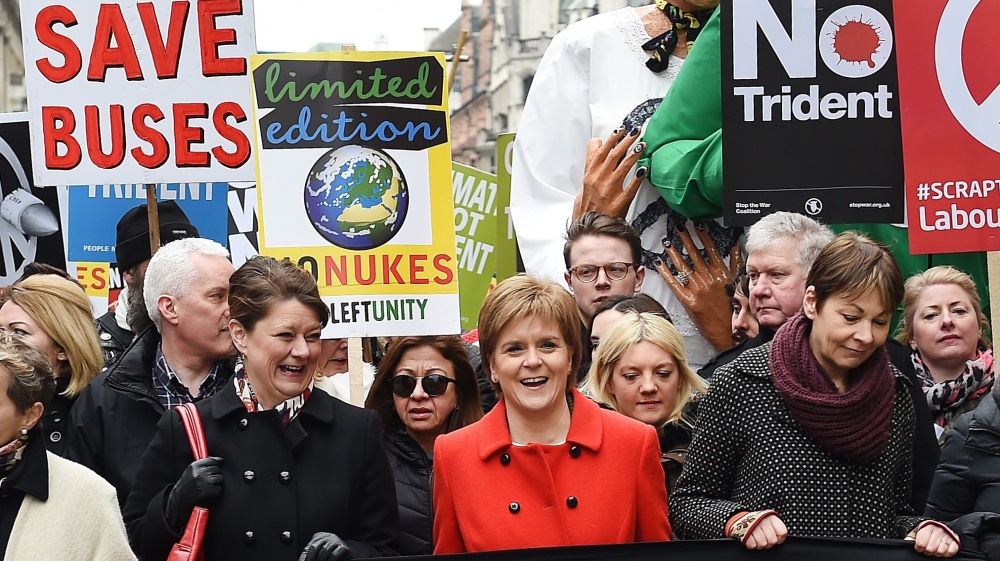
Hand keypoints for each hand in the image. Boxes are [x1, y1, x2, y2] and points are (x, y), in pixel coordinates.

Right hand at [165, 457, 223, 530]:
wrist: (178, 501)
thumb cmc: (186, 486)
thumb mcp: (191, 471)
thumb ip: (203, 464)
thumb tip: (220, 460)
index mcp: (194, 466)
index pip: (212, 460)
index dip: (216, 464)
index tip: (219, 464)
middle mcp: (199, 473)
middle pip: (217, 469)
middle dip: (215, 475)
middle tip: (207, 482)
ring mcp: (203, 482)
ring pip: (220, 478)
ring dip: (216, 484)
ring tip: (207, 487)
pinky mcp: (207, 491)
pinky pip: (219, 489)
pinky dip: (215, 492)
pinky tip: (208, 494)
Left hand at [298, 532, 351, 560]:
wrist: (348, 555)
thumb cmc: (331, 554)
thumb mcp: (319, 552)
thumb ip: (310, 555)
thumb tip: (301, 560)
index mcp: (319, 536)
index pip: (309, 546)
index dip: (305, 556)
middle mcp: (327, 536)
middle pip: (315, 547)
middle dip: (311, 558)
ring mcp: (336, 541)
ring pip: (324, 550)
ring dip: (320, 560)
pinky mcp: (343, 547)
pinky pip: (335, 554)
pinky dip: (330, 560)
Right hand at [573, 126, 645, 219]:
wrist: (589, 229)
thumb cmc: (587, 208)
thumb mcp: (583, 184)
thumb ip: (591, 163)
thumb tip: (595, 144)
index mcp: (590, 175)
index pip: (602, 151)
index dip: (612, 138)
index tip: (621, 129)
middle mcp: (599, 180)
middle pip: (614, 155)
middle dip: (626, 141)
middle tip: (636, 132)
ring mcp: (610, 191)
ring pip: (624, 167)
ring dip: (634, 154)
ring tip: (642, 145)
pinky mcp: (620, 202)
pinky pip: (631, 187)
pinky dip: (638, 177)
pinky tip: (645, 169)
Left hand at [654, 223, 741, 350]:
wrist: (729, 331)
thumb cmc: (734, 309)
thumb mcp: (737, 283)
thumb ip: (735, 265)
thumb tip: (734, 248)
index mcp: (721, 273)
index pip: (710, 249)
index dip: (702, 236)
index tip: (696, 227)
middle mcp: (709, 278)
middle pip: (694, 254)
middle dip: (685, 239)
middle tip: (678, 229)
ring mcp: (698, 289)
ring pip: (683, 266)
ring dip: (673, 253)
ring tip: (666, 243)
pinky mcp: (689, 300)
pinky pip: (674, 283)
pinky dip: (666, 273)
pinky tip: (660, 264)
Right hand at [743, 515, 787, 549]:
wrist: (741, 519)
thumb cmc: (759, 522)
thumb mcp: (771, 521)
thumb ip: (778, 529)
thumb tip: (780, 538)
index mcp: (771, 518)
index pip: (782, 532)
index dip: (780, 538)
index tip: (776, 537)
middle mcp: (762, 521)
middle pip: (772, 540)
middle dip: (769, 542)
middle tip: (765, 538)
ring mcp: (753, 526)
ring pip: (763, 543)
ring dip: (760, 544)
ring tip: (758, 539)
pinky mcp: (744, 533)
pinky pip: (752, 544)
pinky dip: (752, 544)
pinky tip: (752, 539)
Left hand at [912, 522, 960, 557]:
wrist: (939, 527)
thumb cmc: (927, 531)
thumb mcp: (916, 531)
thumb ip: (911, 537)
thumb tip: (907, 541)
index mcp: (928, 527)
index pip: (921, 543)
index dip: (919, 548)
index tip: (920, 547)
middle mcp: (939, 530)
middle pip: (930, 549)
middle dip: (928, 551)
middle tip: (928, 548)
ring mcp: (948, 535)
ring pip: (940, 551)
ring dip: (937, 553)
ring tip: (935, 548)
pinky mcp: (956, 541)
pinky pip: (950, 552)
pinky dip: (946, 553)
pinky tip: (942, 549)